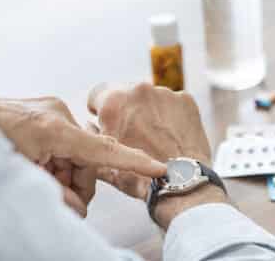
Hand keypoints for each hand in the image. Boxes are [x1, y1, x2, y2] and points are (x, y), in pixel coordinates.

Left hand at [0, 96, 166, 215]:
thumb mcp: (20, 175)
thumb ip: (55, 192)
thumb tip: (78, 207)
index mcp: (54, 128)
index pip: (103, 149)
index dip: (134, 161)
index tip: (159, 168)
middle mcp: (58, 113)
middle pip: (88, 157)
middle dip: (78, 180)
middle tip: (61, 197)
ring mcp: (52, 109)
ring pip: (76, 151)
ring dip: (65, 171)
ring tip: (41, 177)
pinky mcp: (46, 110)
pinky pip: (64, 141)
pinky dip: (58, 159)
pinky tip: (40, 164)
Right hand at [88, 83, 228, 228]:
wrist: (181, 186)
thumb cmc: (141, 179)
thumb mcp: (104, 162)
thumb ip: (91, 139)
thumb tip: (89, 126)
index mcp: (113, 102)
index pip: (98, 93)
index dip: (99, 109)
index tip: (108, 121)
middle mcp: (139, 90)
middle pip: (126, 93)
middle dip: (126, 110)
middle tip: (133, 134)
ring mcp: (165, 93)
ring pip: (150, 97)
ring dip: (149, 111)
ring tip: (154, 138)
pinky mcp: (185, 100)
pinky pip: (172, 102)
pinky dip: (170, 115)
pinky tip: (171, 135)